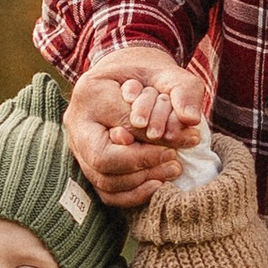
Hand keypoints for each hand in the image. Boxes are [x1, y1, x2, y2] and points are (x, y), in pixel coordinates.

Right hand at [65, 42, 206, 206]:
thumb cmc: (147, 74)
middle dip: (143, 162)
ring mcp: (77, 147)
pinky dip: (131, 195)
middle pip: (102, 158)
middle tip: (175, 159)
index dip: (156, 138)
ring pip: (102, 179)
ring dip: (141, 180)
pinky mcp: (87, 166)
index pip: (122, 123)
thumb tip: (191, 119)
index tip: (187, 139)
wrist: (126, 78)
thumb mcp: (167, 72)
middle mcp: (76, 122)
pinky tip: (157, 184)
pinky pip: (104, 193)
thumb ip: (182, 89)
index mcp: (91, 92)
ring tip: (173, 168)